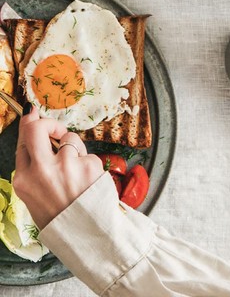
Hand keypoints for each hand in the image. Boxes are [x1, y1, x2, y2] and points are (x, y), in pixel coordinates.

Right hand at [13, 107, 104, 228]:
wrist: (85, 231)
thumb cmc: (58, 213)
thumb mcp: (33, 194)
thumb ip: (33, 165)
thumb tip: (34, 129)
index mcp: (24, 179)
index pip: (23, 141)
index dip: (30, 125)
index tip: (33, 114)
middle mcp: (42, 170)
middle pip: (39, 128)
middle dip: (48, 123)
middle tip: (56, 131)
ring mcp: (67, 165)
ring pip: (70, 139)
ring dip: (73, 150)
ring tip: (75, 173)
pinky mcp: (89, 163)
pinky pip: (87, 153)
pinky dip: (87, 162)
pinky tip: (87, 181)